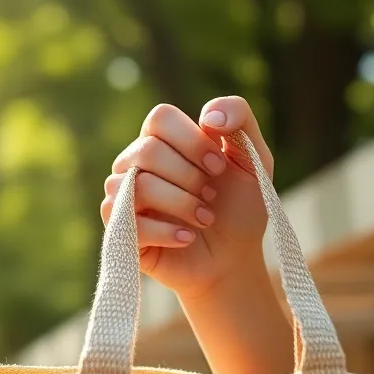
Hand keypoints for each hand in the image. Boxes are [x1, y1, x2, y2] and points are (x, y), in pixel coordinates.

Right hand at [101, 95, 273, 300]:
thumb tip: (209, 115)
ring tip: (205, 219)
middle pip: (148, 150)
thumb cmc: (239, 207)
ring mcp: (124, 197)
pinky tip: (187, 238)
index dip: (191, 140)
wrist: (231, 259)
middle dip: (189, 176)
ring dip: (182, 203)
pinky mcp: (120, 231)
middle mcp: (136, 165)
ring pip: (138, 185)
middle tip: (212, 196)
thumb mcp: (254, 158)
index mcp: (163, 141)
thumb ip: (239, 119)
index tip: (219, 165)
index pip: (160, 118)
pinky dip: (166, 231)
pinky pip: (128, 221)